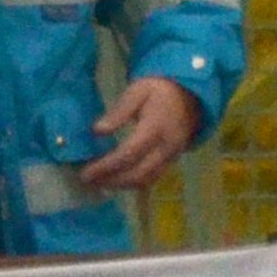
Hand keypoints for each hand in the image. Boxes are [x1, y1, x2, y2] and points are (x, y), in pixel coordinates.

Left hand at [80, 77, 201, 190]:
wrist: (190, 94)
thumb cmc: (159, 90)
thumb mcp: (138, 91)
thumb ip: (119, 112)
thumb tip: (97, 131)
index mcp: (156, 128)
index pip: (128, 154)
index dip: (106, 167)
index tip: (85, 172)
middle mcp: (166, 147)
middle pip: (137, 174)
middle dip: (110, 181)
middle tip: (87, 180)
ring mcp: (171, 157)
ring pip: (145, 180)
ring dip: (120, 186)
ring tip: (98, 182)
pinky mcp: (172, 161)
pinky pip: (152, 178)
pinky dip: (132, 183)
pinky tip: (116, 180)